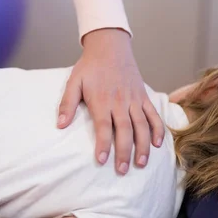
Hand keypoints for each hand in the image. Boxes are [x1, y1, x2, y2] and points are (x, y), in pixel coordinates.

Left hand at [58, 28, 164, 173]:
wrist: (110, 47)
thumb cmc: (89, 67)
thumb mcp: (73, 82)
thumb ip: (67, 104)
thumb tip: (60, 125)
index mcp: (102, 100)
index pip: (104, 127)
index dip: (104, 145)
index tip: (101, 160)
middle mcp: (120, 102)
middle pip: (125, 130)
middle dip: (125, 152)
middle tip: (122, 170)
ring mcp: (134, 100)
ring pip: (142, 126)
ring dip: (143, 146)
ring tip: (141, 163)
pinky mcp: (143, 96)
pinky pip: (154, 115)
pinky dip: (158, 129)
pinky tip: (158, 144)